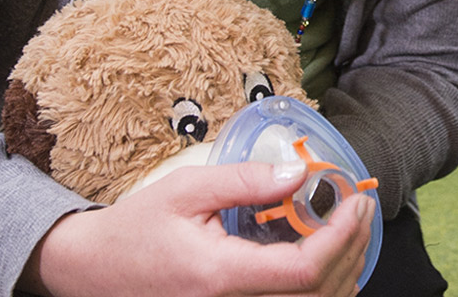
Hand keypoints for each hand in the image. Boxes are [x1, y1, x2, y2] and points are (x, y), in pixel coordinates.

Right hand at [20, 161, 374, 296]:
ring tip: (352, 225)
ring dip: (345, 267)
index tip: (355, 201)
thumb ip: (245, 181)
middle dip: (352, 247)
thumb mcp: (187, 190)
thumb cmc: (136, 229)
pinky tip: (329, 255)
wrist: (94, 272)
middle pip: (319, 292)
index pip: (303, 271)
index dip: (341, 237)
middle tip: (362, 205)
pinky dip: (324, 285)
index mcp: (220, 276)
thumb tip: (299, 173)